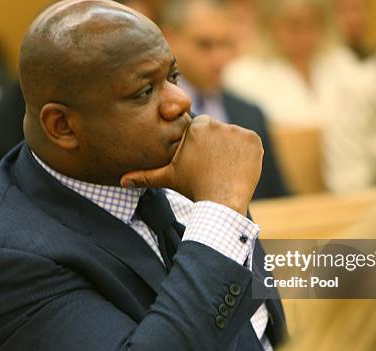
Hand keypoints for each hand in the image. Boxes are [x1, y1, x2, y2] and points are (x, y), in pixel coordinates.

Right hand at [120, 115, 263, 214]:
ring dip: (232, 150)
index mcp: (196, 128)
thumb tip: (122, 180)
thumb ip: (145, 176)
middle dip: (217, 146)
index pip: (201, 129)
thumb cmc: (193, 188)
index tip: (202, 160)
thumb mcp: (168, 179)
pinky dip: (247, 153)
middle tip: (215, 167)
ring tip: (225, 169)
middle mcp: (217, 124)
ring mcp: (237, 131)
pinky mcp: (254, 140)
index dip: (202, 146)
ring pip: (234, 138)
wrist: (221, 202)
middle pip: (218, 132)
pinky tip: (238, 167)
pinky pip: (251, 143)